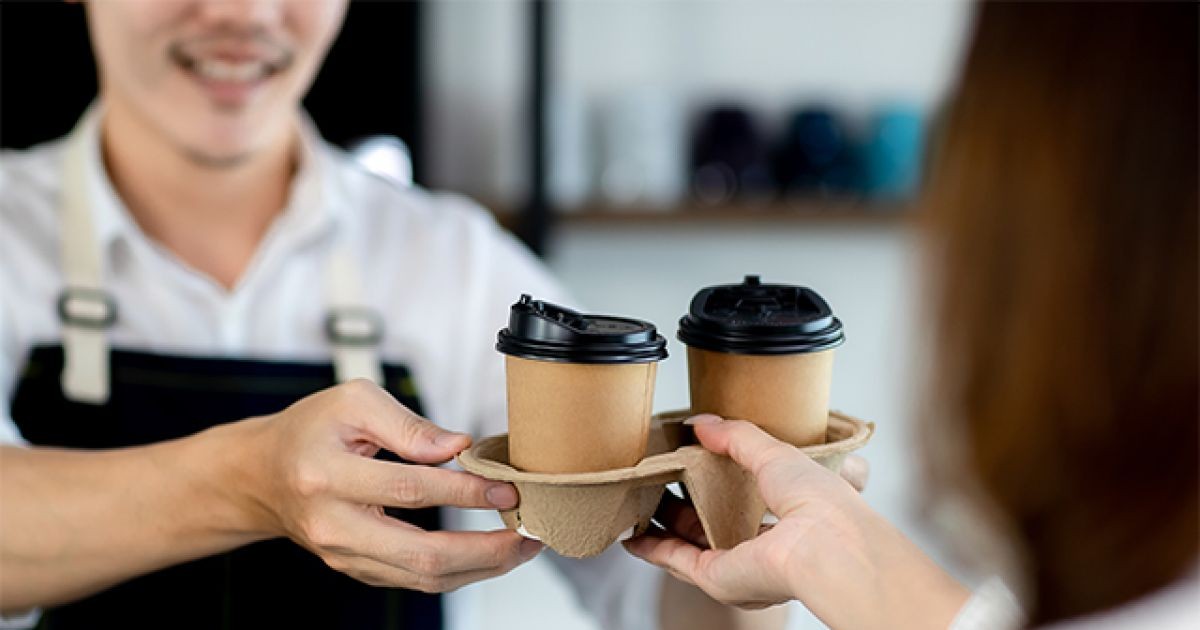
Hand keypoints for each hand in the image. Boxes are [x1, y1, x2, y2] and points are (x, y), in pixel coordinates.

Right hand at [243, 379, 541, 591]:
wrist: (262, 474)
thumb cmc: (310, 430)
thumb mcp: (353, 401)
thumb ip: (409, 425)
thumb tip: (459, 448)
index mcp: (326, 476)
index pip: (409, 489)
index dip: (464, 490)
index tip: (505, 487)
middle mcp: (332, 526)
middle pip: (420, 554)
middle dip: (485, 549)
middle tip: (527, 533)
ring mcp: (343, 555)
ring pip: (422, 578)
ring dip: (481, 567)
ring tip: (522, 546)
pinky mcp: (356, 569)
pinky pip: (414, 580)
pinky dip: (458, 571)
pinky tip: (489, 554)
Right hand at [625, 415, 967, 628]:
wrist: (826, 544)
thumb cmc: (822, 503)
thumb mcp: (775, 452)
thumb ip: (737, 438)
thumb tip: (703, 424)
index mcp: (786, 519)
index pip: (744, 504)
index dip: (716, 485)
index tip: (691, 465)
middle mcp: (761, 549)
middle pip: (711, 528)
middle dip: (683, 508)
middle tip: (658, 482)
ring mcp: (738, 565)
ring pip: (689, 546)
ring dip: (663, 528)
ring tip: (640, 504)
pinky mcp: (717, 577)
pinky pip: (677, 562)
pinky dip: (653, 549)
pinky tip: (635, 537)